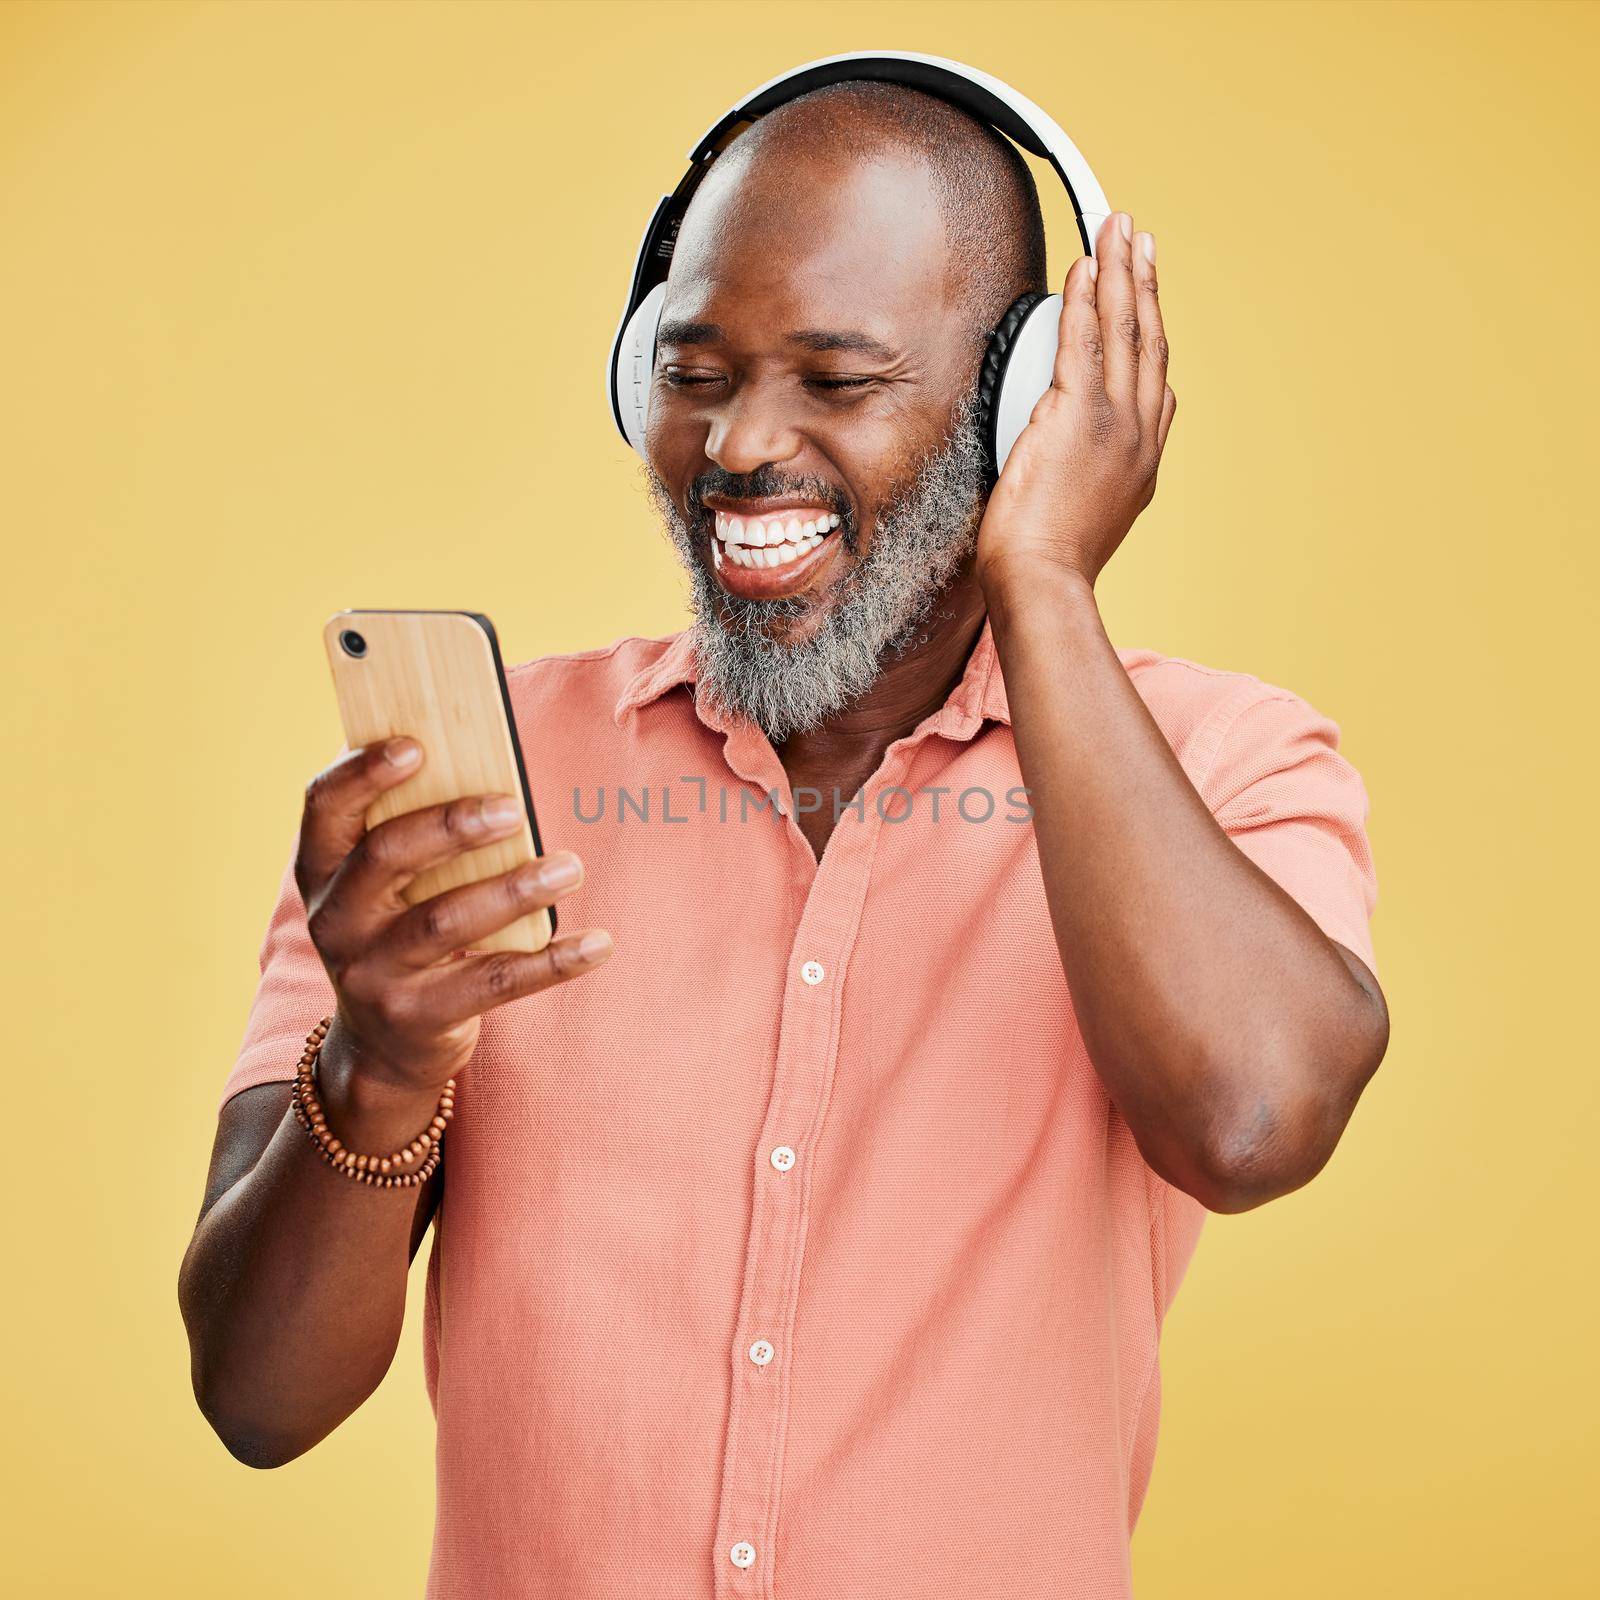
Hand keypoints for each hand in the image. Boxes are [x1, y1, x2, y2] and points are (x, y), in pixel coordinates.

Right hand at [294, 737, 612, 1110]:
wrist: (382, 1046)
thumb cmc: (402, 931)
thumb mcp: (386, 885)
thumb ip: (416, 831)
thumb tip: (487, 761)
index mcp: (323, 868)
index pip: (325, 806)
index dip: (362, 772)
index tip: (416, 745)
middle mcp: (337, 918)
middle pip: (387, 856)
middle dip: (451, 826)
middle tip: (514, 808)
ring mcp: (373, 972)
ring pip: (444, 921)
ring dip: (513, 889)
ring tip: (570, 867)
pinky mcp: (420, 1016)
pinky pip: (494, 982)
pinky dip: (553, 962)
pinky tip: (598, 943)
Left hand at [975, 211, 1175, 591]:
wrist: (1044, 580)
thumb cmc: (1049, 563)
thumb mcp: (1091, 516)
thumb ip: (1094, 479)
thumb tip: (1075, 462)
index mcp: (1144, 459)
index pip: (1156, 381)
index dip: (1153, 329)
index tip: (1148, 296)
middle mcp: (1140, 433)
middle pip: (1148, 339)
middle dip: (1144, 281)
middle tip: (1140, 238)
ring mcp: (1114, 421)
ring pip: (1123, 329)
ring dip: (1121, 271)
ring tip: (1120, 230)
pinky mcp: (1077, 414)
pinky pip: (1082, 339)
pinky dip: (1085, 297)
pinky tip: (1084, 266)